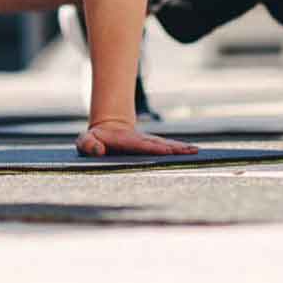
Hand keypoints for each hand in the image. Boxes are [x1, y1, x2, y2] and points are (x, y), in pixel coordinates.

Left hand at [76, 121, 197, 157]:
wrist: (106, 130)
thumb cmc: (93, 140)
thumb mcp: (85, 141)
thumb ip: (88, 144)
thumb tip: (98, 150)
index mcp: (128, 142)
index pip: (143, 146)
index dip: (155, 148)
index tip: (167, 150)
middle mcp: (142, 142)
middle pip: (161, 145)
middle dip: (175, 148)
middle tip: (191, 151)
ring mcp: (148, 144)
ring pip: (167, 146)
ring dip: (181, 149)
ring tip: (196, 151)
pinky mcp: (152, 146)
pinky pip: (168, 148)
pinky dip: (180, 149)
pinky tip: (193, 151)